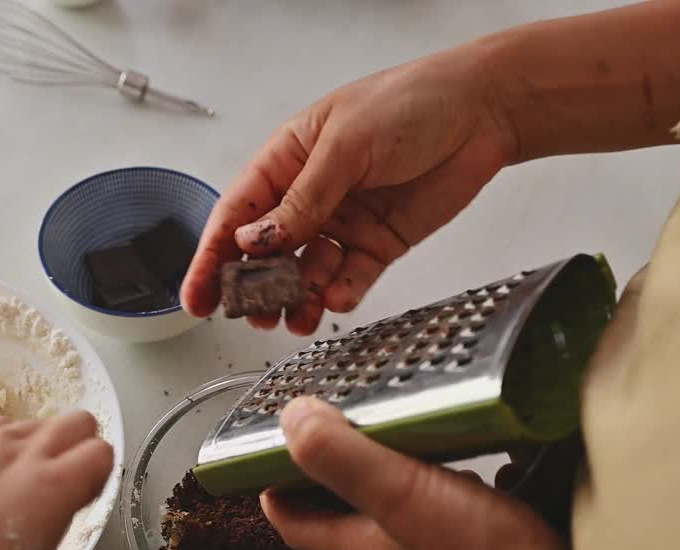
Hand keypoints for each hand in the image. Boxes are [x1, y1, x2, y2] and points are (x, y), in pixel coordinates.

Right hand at [0, 411, 112, 549]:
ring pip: (79, 426)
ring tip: (74, 500)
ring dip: (82, 458)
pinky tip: (85, 504)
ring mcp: (25, 458)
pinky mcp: (58, 481)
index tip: (20, 489)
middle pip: (43, 426)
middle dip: (53, 454)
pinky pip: (100, 455)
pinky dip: (101, 476)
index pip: (2, 430)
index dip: (19, 460)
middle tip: (51, 497)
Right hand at [181, 45, 515, 334]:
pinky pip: (350, 277)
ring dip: (299, 298)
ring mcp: (343, 222)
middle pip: (266, 253)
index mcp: (287, 161)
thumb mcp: (346, 145)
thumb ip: (302, 199)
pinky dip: (342, 293)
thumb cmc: (410, 102)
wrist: (483, 111)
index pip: (236, 215)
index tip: (197, 298)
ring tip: (297, 317)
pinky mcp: (378, 243)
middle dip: (256, 288)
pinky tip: (338, 299)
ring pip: (306, 273)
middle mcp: (310, 195)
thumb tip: (256, 238)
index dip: (211, 258)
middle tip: (254, 314)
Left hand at [259, 397, 567, 549]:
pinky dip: (446, 498)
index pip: (291, 520)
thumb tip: (291, 420)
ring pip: (388, 523)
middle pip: (337, 523)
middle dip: (335, 481)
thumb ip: (341, 456)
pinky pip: (439, 525)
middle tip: (344, 436)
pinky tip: (471, 475)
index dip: (274, 484)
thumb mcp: (399, 492)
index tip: (267, 449)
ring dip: (393, 486)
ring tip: (406, 447)